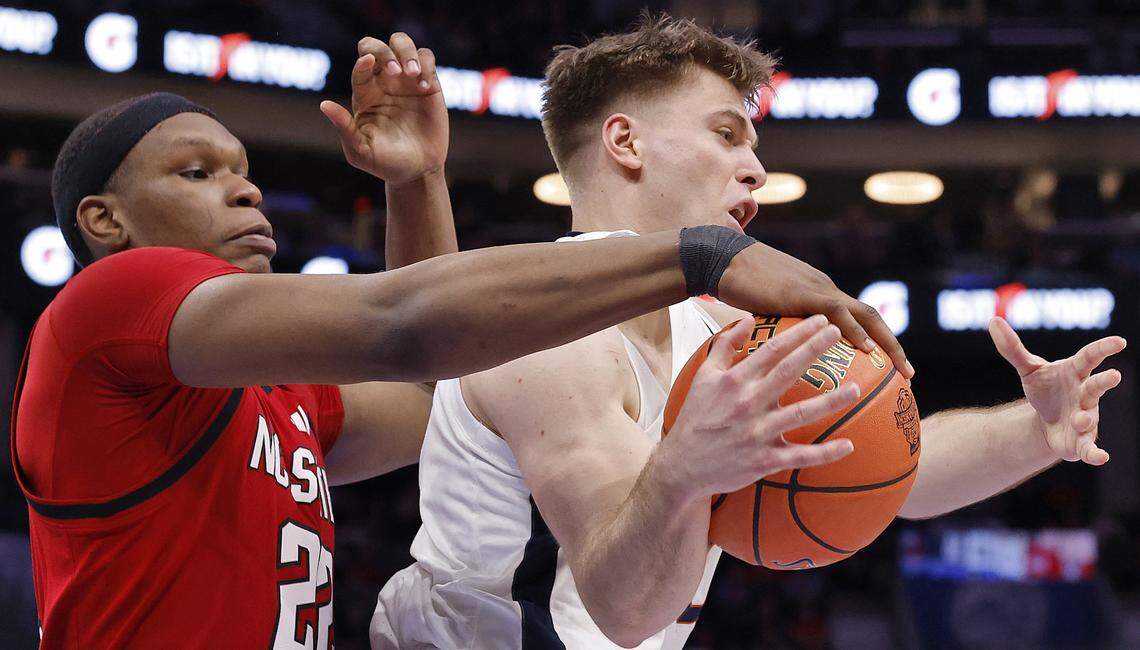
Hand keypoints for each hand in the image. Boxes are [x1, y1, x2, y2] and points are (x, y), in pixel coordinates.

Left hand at [320, 33, 447, 185]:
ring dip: (406, 52)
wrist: (417, 172)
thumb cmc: (385, 164)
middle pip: (376, 46)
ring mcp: (406, 81)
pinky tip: (425, 87)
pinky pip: (426, 57)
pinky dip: (425, 64)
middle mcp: (384, 83)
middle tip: (395, 72)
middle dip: (383, 51)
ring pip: (402, 43)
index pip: (360, 67)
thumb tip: (324, 105)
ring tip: (412, 74)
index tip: (370, 65)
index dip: (363, 63)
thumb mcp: (360, 151)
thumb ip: (344, 127)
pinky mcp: (429, 84)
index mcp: (364, 95)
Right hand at [659, 315, 859, 498]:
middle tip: (838, 333)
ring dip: (830, 401)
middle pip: (789, 372)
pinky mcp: (764, 460)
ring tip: (856, 389)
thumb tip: (747, 320)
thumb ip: (726, 346)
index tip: (821, 320)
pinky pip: (800, 456)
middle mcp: (748, 403)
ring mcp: (758, 433)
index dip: (798, 333)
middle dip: (815, 350)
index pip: (772, 351)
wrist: (682, 466)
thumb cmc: (695, 417)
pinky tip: (849, 446)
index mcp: (735, 381)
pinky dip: (825, 454)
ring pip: (801, 414)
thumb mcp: (703, 376)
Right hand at [717, 241, 912, 378]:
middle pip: (871, 316)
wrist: (719, 260)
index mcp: (817, 294)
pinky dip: (856, 331)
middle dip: (892, 345)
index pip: (855, 317)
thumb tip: (769, 355)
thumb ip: (772, 328)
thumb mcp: (760, 310)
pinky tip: (866, 352)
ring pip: (863, 314)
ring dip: (885, 341)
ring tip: (899, 368)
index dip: (874, 339)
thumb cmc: (733, 286)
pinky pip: (838, 313)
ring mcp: (817, 290)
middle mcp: (824, 290)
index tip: (886, 364)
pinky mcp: (804, 293)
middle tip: (908, 374)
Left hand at [988, 316, 1126, 464]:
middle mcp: (1086, 394)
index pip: (1090, 357)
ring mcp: (1087, 418)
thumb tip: (993, 320)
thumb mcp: (1028, 369)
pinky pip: (1091, 448)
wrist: (1045, 421)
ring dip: (1086, 419)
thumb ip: (1012, 347)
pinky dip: (1096, 453)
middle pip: (1097, 386)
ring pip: (1091, 417)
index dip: (1104, 349)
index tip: (1119, 341)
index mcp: (1076, 373)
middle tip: (1114, 375)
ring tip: (1080, 419)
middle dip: (1105, 381)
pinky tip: (1101, 458)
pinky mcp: (1081, 441)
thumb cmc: (1045, 389)